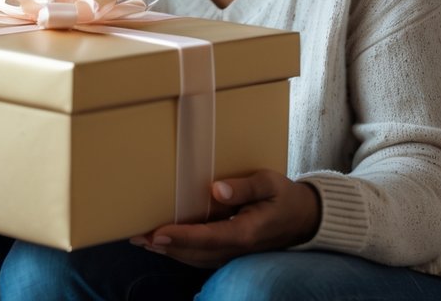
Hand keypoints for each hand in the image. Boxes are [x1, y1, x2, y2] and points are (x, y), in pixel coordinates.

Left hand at [130, 170, 320, 267]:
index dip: (181, 237)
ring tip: (141, 240)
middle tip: (136, 236)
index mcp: (247, 232)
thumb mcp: (270, 183)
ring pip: (195, 258)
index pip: (208, 237)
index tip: (157, 233)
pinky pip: (201, 256)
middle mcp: (237, 248)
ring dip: (168, 251)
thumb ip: (245, 187)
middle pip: (195, 252)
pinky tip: (162, 244)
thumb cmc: (284, 196)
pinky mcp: (230, 251)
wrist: (304, 218)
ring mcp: (233, 253)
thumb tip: (217, 190)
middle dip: (165, 246)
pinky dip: (180, 251)